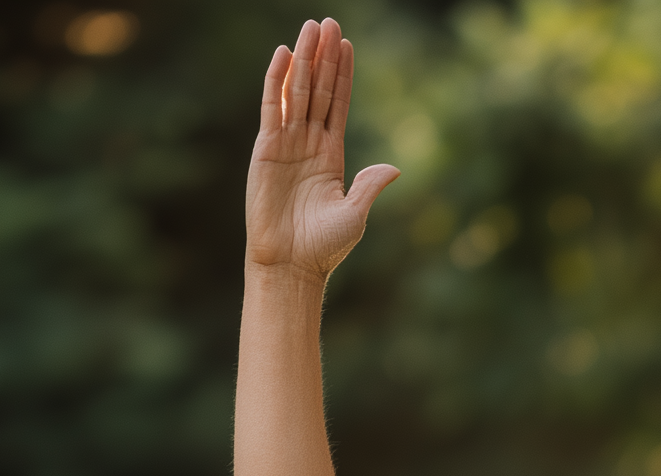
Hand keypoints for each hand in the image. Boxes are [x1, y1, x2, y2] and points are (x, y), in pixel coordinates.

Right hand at [247, 18, 398, 279]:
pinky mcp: (266, 149)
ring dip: (304, 59)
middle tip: (329, 22)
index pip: (338, 105)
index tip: (347, 45)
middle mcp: (309, 144)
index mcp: (331, 156)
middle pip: (317, 90)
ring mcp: (286, 143)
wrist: (291, 265)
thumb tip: (394, 167)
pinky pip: (272, 108)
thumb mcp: (355, 214)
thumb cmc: (324, 247)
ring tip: (311, 28)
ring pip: (296, 91)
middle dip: (324, 57)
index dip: (342, 76)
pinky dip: (276, 81)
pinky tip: (284, 55)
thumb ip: (370, 185)